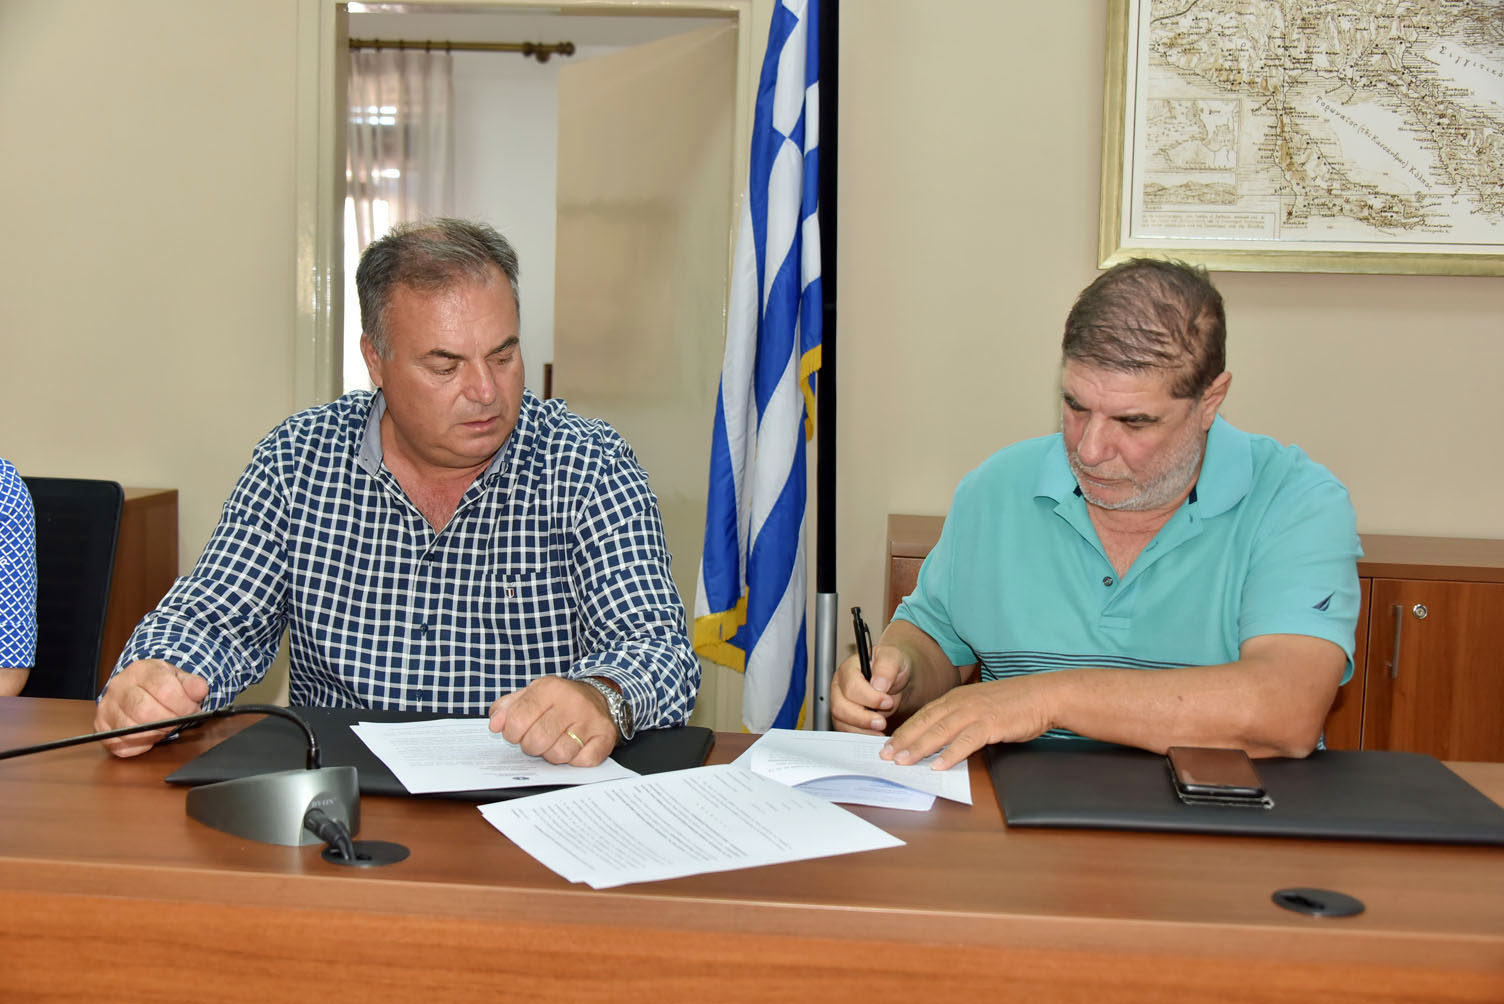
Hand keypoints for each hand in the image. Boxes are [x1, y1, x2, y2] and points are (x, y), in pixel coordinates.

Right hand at [94, 659, 209, 757]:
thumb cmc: (159, 684)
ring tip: (164, 726)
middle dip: (169, 722)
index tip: (192, 710)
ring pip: (132, 731)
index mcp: (141, 670)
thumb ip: (192, 684)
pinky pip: (121, 746)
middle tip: (179, 721)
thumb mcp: (179, 677)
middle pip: (145, 712)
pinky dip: (140, 746)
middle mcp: (119, 687)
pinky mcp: (101, 727)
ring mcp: (107, 707)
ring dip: (155, 734)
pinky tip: (148, 735)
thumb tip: (200, 690)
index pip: (165, 690)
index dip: (184, 706)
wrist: (136, 686)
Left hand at [488, 676, 616, 766]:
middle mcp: (572, 702)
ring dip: (553, 754)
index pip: (517, 720)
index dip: (511, 733)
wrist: (598, 695)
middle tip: (537, 739)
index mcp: (549, 688)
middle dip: (531, 746)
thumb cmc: (558, 700)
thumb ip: (507, 708)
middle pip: (536, 741)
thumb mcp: (531, 694)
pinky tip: (575, 747)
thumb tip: (495, 724)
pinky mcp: (605, 736)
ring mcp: (591, 719)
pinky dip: (574, 760)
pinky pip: (582, 761)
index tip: (517, 732)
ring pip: (559, 754)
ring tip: (556, 741)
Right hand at [830, 644, 911, 734]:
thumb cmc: (893, 666)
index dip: (869, 697)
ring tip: (881, 729)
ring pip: (841, 721)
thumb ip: (886, 667)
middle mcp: (840, 686)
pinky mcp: (845, 718)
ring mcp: (840, 703)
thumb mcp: (894, 658)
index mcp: (849, 669)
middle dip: (862, 718)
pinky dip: (861, 735)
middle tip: (882, 722)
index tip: (887, 701)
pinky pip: (846, 731)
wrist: (898, 679)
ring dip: (862, 729)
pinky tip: (876, 734)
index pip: (851, 686)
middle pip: (840, 706)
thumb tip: (878, 684)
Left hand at [882, 675, 1055, 770]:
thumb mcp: (981, 707)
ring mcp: (975, 712)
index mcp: (957, 697)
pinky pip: (966, 741)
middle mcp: (961, 702)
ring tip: (903, 762)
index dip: (905, 730)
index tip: (889, 744)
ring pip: (940, 731)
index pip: (924, 714)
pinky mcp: (991, 724)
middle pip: (926, 722)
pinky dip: (951, 754)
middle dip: (904, 739)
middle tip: (886, 755)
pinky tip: (938, 765)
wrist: (1044, 696)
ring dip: (920, 747)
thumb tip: (943, 740)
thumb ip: (962, 719)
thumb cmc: (1015, 703)